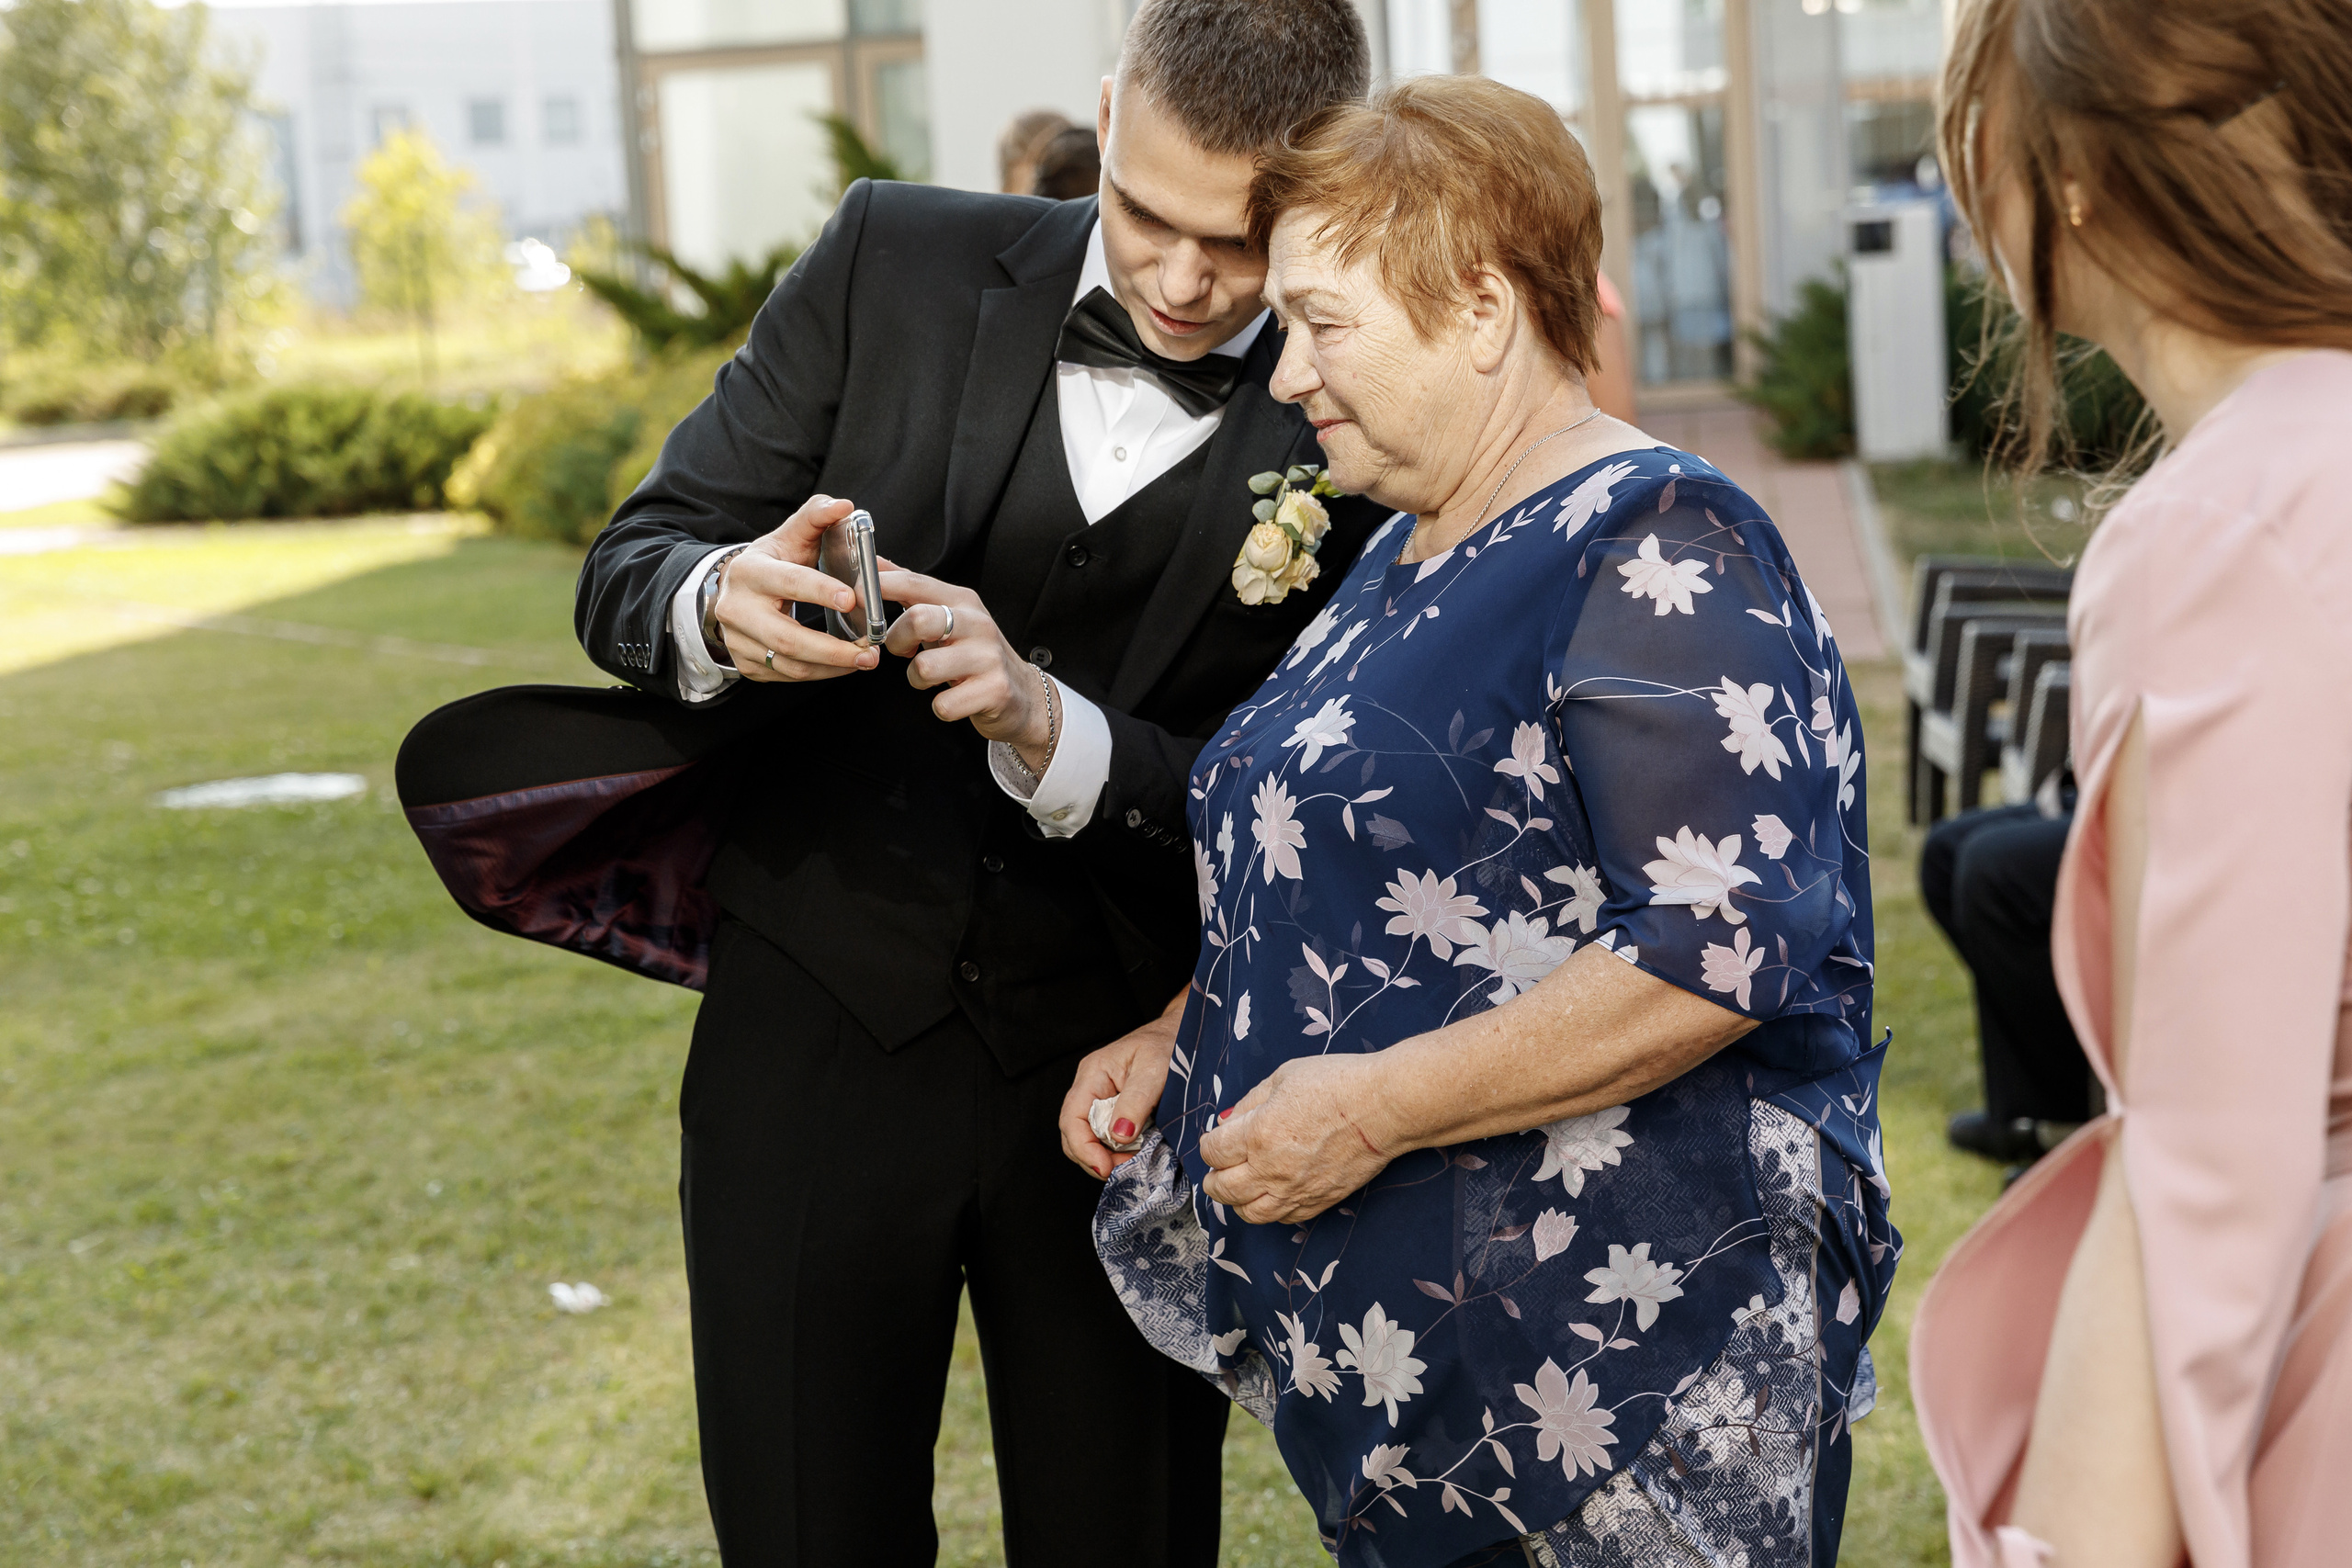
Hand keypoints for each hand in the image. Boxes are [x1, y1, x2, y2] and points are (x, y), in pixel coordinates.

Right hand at [712, 495, 881, 682]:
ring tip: (865, 660)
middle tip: (869, 651)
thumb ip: (817, 516)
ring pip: (789, 664)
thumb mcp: (790, 535)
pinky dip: (819, 673)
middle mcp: (738, 609)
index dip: (820, 591)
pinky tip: (843, 665)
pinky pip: (786, 675)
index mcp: (749, 571)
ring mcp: (738, 640)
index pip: (789, 582)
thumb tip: (844, 506)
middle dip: (832, 649)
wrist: (735, 590)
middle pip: (787, 638)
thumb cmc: (772, 562)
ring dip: (831, 666)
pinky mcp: (746, 663)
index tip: (852, 599)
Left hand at [879, 566, 1052, 773]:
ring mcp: (988, 657)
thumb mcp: (950, 615)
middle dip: (896, 639)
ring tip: (929, 678)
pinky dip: (940, 707)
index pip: (915, 583)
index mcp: (962, 601)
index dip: (880, 588)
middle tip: (901, 651)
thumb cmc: (975, 654)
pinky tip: (952, 698)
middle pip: (918, 620)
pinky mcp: (994, 690)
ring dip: (916, 679)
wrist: (1022, 695)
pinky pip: (943, 705)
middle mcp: (977, 624)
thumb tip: (876, 563)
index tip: (858, 598)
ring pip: (924, 667)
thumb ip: (913, 591)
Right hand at [1059, 1005, 1182, 1178]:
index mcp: (1093, 1074)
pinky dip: (1118, 1151)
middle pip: (1075, 1134)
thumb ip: (1136, 1102)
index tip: (1106, 1169)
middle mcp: (1090, 1088)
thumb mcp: (1155, 1070)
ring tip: (1133, 1162)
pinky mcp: (1116, 1109)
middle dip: (1094, 1158)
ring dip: (1107, 1157)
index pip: (1072, 1119)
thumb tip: (1118, 1137)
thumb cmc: (1170, 1044)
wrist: (1184, 1034)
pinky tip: (1136, 1153)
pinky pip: (1107, 1136)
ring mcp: (1101, 1099)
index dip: (1084, 1149)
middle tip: (1125, 1169)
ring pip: (1089, 1139)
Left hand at [1197, 1055, 1396, 1225]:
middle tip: (1218, 1167)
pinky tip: (1271, 1194)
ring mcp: (1296, 1190)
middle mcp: (1272, 1169)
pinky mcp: (1320, 1201)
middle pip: (1223, 1189)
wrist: (1385, 1106)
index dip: (1209, 1145)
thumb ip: (1250, 1102)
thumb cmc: (1337, 1083)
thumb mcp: (1283, 1077)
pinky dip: (1269, 1210)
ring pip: (1249, 1213)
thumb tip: (1227, 1123)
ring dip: (1236, 1201)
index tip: (1215, 1138)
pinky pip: (1283, 1219)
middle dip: (1214, 1178)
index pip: (1213, 1153)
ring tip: (1239, 1186)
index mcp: (1258, 1134)